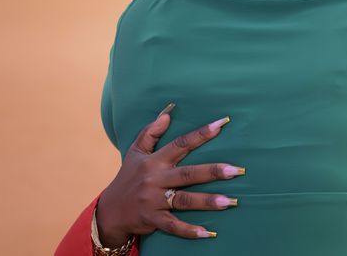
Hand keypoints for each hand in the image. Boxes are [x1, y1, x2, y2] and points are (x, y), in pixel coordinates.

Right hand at [96, 107, 243, 246]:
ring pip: (184, 201)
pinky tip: (208, 232)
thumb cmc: (128, 177)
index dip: (201, 134)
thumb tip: (168, 112)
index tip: (222, 124)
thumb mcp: (135, 151)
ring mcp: (154, 201)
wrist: (110, 211)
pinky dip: (189, 231)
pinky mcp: (153, 220)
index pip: (181, 144)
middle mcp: (155, 179)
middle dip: (212, 171)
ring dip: (207, 201)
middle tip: (236, 170)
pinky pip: (173, 226)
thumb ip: (151, 131)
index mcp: (154, 161)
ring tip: (230, 201)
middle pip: (188, 174)